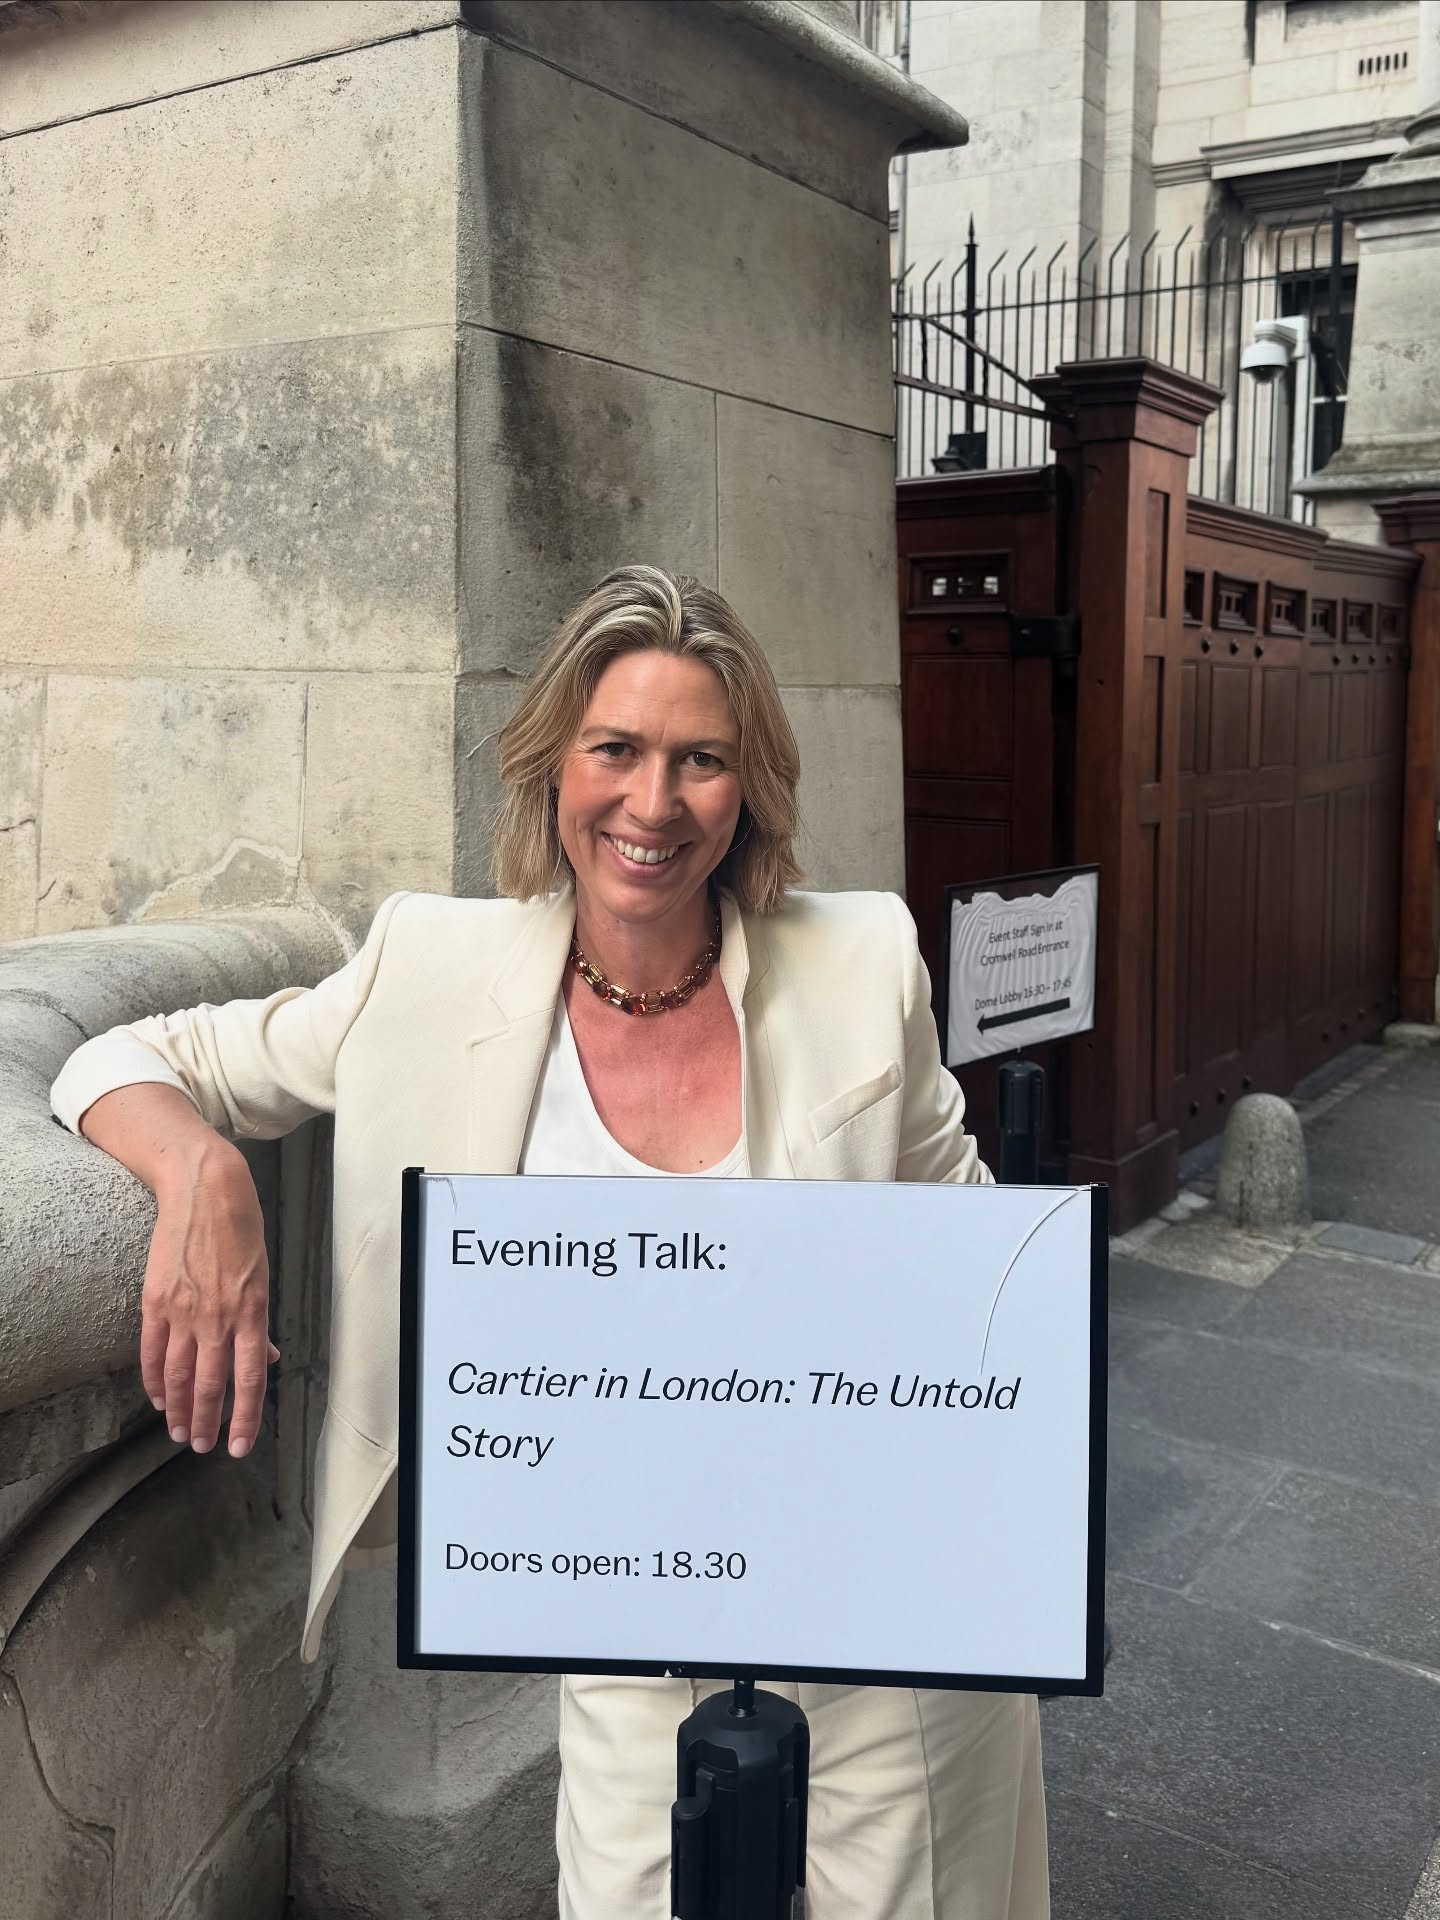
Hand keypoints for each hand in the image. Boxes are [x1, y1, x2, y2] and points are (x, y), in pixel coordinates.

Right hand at [140, 1146, 279, 1458]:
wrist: (204, 1190)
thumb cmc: (241, 1230)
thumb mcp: (263, 1275)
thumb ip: (259, 1323)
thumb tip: (265, 1358)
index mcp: (251, 1311)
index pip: (248, 1379)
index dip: (244, 1417)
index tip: (240, 1446)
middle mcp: (217, 1317)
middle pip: (208, 1385)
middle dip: (204, 1422)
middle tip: (199, 1446)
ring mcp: (183, 1310)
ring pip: (177, 1375)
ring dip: (177, 1409)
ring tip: (177, 1432)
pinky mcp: (156, 1300)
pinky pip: (152, 1350)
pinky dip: (153, 1378)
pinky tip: (156, 1396)